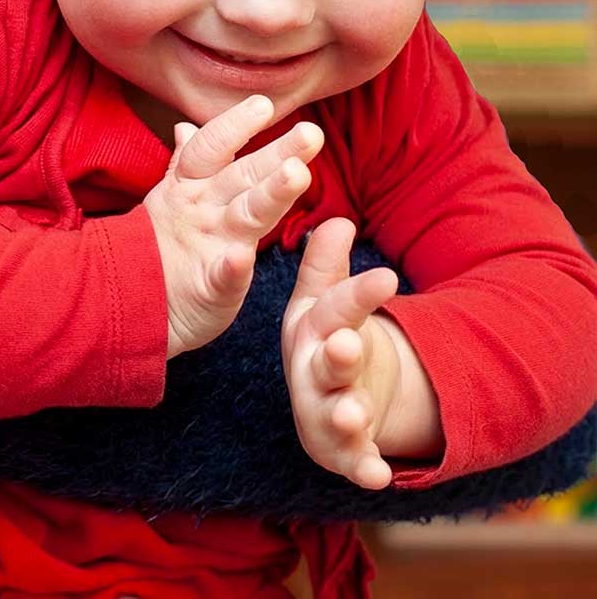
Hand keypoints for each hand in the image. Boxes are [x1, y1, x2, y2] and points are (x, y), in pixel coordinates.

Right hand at [144, 94, 324, 358]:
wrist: (126, 300)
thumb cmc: (158, 245)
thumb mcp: (171, 197)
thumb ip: (188, 162)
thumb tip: (186, 126)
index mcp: (193, 185)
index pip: (214, 146)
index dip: (237, 123)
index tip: (265, 103)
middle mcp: (204, 208)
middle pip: (244, 174)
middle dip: (277, 152)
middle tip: (311, 133)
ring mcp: (208, 245)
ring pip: (245, 214)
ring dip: (271, 193)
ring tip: (297, 174)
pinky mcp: (212, 287)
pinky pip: (224, 275)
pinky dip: (231, 266)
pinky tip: (240, 256)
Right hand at [281, 217, 402, 488]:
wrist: (328, 395)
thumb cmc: (326, 337)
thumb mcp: (326, 300)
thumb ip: (329, 264)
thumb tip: (338, 221)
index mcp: (310, 328)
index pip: (335, 308)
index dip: (359, 294)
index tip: (388, 276)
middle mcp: (312, 371)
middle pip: (324, 363)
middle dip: (336, 357)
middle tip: (347, 346)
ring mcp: (325, 411)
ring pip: (332, 414)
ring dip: (343, 415)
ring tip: (353, 415)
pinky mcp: (342, 451)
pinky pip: (352, 462)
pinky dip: (363, 469)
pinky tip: (379, 477)